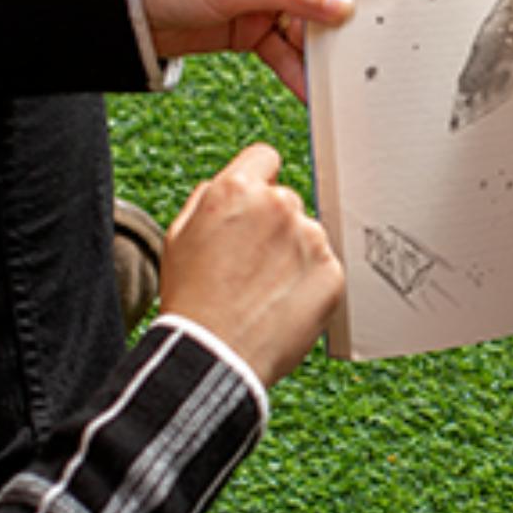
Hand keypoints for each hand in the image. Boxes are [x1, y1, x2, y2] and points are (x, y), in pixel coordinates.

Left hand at [142, 0, 354, 99]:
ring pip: (304, 31)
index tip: (374, 6)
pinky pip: (284, 52)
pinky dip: (295, 71)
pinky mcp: (253, 30)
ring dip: (317, 56)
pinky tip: (310, 90)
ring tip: (336, 80)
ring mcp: (266, 1)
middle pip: (320, 0)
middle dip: (335, 28)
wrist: (126, 10)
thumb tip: (340, 3)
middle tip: (358, 53)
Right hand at [159, 143, 343, 386]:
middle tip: (250, 265)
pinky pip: (324, 268)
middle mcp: (280, 206)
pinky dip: (309, 285)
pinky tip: (281, 305)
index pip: (265, 158)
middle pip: (286, 202)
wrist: (215, 355)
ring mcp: (311, 239)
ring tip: (263, 292)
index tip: (254, 205)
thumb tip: (230, 185)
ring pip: (307, 236)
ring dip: (293, 256)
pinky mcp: (333, 273)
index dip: (257, 180)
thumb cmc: (192, 300)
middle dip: (273, 226)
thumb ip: (209, 199)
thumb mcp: (179, 236)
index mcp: (238, 190)